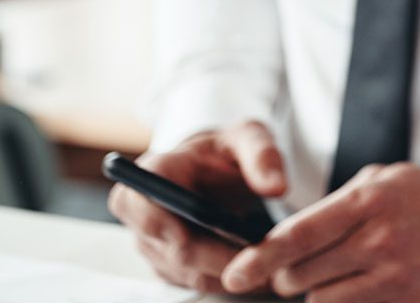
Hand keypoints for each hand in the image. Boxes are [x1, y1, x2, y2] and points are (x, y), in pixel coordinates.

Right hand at [108, 120, 286, 294]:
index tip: (207, 236)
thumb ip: (263, 156)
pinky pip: (197, 282)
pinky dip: (229, 281)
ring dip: (230, 275)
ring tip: (272, 267)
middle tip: (269, 259)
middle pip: (176, 251)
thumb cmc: (226, 150)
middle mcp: (143, 213)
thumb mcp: (249, 137)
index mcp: (154, 172)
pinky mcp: (167, 266)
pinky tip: (258, 272)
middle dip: (224, 259)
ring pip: (190, 273)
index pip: (143, 206)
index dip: (168, 227)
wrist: (215, 168)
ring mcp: (152, 244)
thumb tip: (276, 188)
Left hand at [220, 162, 419, 302]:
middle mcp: (377, 242)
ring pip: (320, 302)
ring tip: (339, 276)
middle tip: (303, 266)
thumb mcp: (386, 180)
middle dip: (289, 275)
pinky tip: (359, 290)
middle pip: (299, 276)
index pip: (297, 236)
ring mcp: (393, 279)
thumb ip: (338, 201)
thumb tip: (291, 231)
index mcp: (368, 202)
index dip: (258, 259)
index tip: (234, 275)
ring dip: (318, 293)